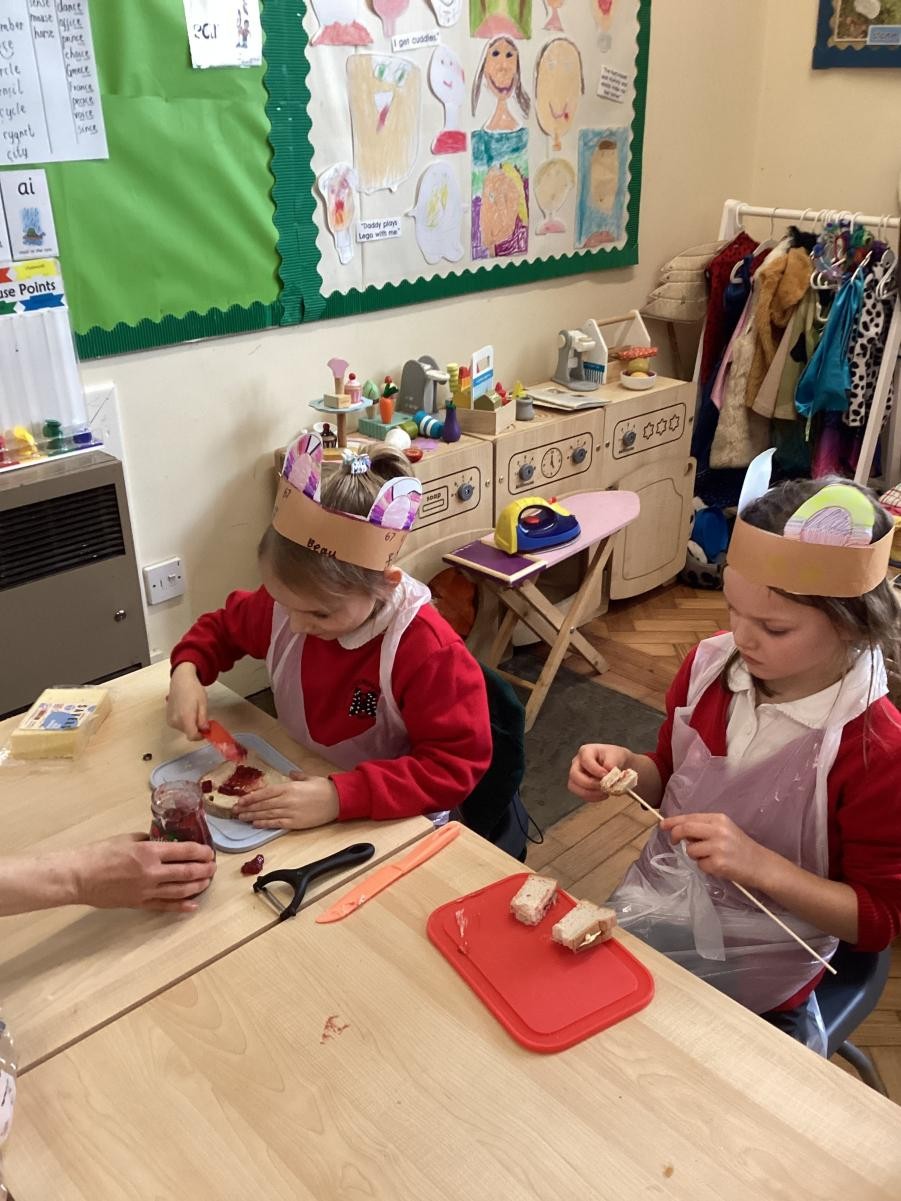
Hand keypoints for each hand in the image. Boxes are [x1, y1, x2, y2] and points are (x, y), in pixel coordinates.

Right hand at [72, 834, 216, 912]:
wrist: (79, 877)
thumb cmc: (100, 853)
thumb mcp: (128, 838)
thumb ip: (149, 840)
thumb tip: (165, 842)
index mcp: (149, 852)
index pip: (185, 851)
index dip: (201, 852)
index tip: (209, 852)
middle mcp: (152, 872)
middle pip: (187, 872)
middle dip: (204, 869)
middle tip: (212, 867)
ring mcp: (146, 890)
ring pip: (180, 890)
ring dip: (197, 886)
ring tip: (206, 882)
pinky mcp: (139, 903)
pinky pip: (165, 906)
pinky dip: (181, 906)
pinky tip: (192, 906)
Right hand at [166, 663, 207, 739]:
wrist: (181, 680)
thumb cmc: (193, 689)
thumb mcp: (203, 704)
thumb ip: (203, 719)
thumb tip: (205, 730)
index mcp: (185, 717)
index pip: (192, 736)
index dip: (200, 736)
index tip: (206, 730)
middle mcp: (175, 721)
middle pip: (188, 732)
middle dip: (196, 728)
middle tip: (201, 716)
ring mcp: (170, 719)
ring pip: (184, 729)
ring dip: (190, 724)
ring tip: (193, 710)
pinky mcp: (167, 718)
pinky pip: (178, 725)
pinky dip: (184, 721)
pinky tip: (186, 710)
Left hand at [231, 772, 339, 829]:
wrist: (338, 800)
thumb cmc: (324, 788)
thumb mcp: (309, 778)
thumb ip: (297, 776)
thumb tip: (290, 774)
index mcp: (289, 787)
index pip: (264, 793)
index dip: (250, 797)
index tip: (240, 801)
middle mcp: (286, 799)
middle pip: (262, 804)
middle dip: (247, 808)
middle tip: (235, 811)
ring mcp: (290, 812)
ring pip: (267, 814)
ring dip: (252, 817)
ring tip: (241, 818)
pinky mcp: (295, 822)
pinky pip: (276, 823)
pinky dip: (265, 824)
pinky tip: (256, 824)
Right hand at [568, 744, 631, 801]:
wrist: (617, 765)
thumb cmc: (615, 757)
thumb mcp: (617, 755)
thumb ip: (612, 763)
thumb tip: (608, 772)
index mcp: (586, 751)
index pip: (585, 760)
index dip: (595, 769)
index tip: (606, 775)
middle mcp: (578, 763)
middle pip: (574, 774)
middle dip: (589, 783)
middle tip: (603, 786)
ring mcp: (577, 775)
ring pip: (574, 786)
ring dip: (589, 793)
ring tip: (604, 792)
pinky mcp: (580, 786)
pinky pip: (581, 795)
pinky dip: (592, 797)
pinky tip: (604, 795)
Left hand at [660, 812, 771, 888]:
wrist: (761, 864)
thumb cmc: (740, 847)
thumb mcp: (724, 830)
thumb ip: (704, 828)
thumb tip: (680, 830)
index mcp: (719, 819)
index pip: (690, 817)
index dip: (674, 821)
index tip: (663, 825)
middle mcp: (718, 830)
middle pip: (685, 829)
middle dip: (675, 835)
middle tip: (673, 841)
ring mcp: (718, 847)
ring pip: (690, 850)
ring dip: (695, 855)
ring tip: (710, 857)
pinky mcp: (718, 864)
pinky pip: (700, 865)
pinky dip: (705, 867)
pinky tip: (718, 866)